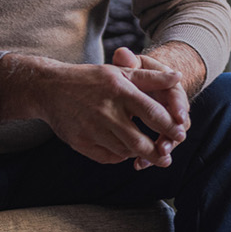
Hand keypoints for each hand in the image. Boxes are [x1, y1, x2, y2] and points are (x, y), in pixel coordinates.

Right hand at [0, 53, 183, 165]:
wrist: (49, 89)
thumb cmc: (90, 80)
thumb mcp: (119, 73)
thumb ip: (150, 78)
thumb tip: (179, 77)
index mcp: (119, 90)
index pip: (152, 113)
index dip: (169, 126)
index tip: (181, 133)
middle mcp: (106, 111)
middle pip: (139, 141)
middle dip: (157, 153)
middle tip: (167, 158)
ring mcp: (92, 129)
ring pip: (124, 151)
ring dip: (136, 153)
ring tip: (145, 151)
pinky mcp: (80, 142)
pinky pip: (107, 157)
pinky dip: (118, 155)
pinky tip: (122, 149)